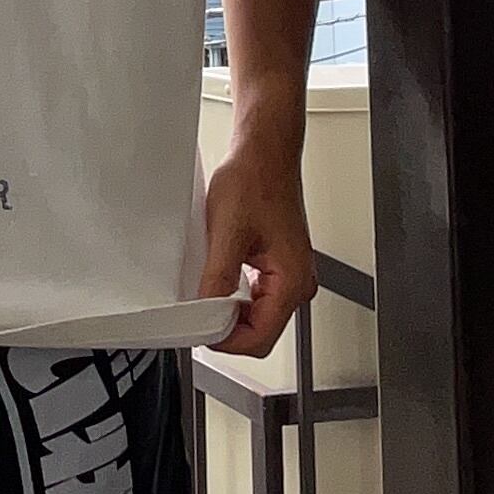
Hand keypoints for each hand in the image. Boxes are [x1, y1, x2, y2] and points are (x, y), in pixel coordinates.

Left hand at [197, 137, 314, 356]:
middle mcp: (297, 283)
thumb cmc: (255, 180)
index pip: (259, 339)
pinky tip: (216, 283)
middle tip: (195, 313)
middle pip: (259, 333)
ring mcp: (289, 276)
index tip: (198, 329)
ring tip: (204, 293)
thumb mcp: (227, 232)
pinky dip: (233, 298)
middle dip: (226, 329)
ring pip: (256, 318)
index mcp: (292, 281)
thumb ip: (218, 280)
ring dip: (228, 313)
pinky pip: (255, 298)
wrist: (265, 152)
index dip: (225, 341)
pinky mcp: (278, 267)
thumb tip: (207, 314)